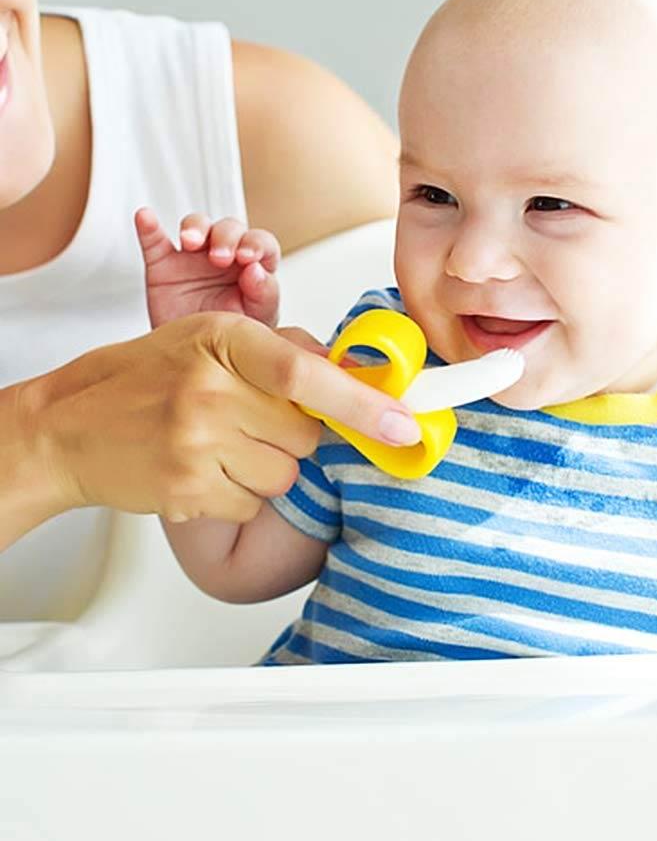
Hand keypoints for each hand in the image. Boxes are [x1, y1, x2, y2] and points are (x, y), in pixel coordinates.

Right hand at [17, 313, 421, 529]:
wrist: (68, 426)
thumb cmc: (145, 377)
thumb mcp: (208, 338)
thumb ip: (279, 350)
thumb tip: (347, 367)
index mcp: (222, 341)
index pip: (306, 374)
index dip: (362, 402)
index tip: (404, 424)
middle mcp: (209, 392)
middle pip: (305, 435)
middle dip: (295, 434)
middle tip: (253, 421)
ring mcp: (195, 445)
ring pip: (284, 474)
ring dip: (267, 466)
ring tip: (222, 444)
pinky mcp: (187, 491)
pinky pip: (251, 502)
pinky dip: (238, 493)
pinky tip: (203, 469)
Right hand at [135, 208, 279, 327]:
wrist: (199, 361)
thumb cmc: (234, 339)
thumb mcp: (258, 322)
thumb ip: (265, 295)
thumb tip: (257, 271)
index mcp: (253, 268)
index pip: (262, 243)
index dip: (256, 244)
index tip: (247, 258)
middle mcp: (226, 257)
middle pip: (229, 228)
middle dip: (226, 236)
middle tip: (219, 257)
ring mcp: (193, 258)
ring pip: (196, 226)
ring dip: (195, 227)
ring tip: (190, 242)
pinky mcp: (164, 264)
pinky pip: (154, 240)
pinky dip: (148, 226)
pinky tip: (145, 217)